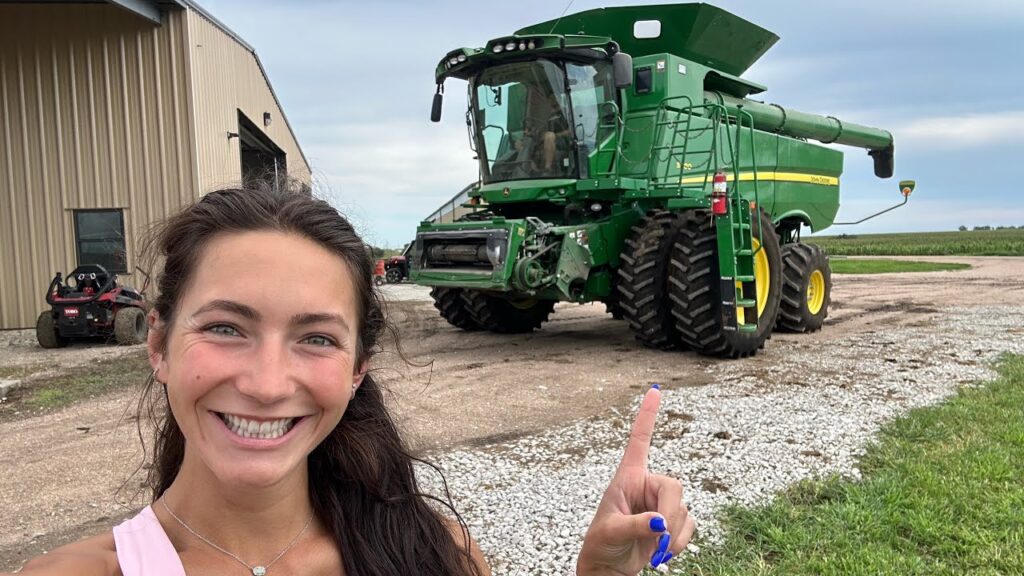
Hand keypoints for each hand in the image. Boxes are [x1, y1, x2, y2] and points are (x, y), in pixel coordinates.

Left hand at [576, 386, 694, 574]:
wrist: (608, 568)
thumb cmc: (601, 544)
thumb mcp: (611, 532)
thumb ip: (636, 525)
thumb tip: (660, 523)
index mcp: (628, 477)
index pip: (640, 440)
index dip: (647, 416)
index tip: (654, 390)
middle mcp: (646, 485)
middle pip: (674, 487)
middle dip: (670, 514)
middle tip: (661, 539)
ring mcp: (660, 504)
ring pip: (684, 509)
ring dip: (674, 534)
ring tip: (656, 552)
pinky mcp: (672, 522)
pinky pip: (690, 525)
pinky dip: (682, 542)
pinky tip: (665, 552)